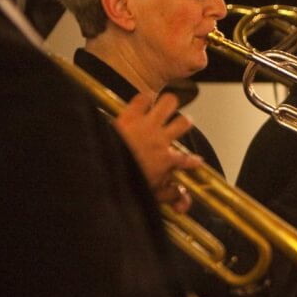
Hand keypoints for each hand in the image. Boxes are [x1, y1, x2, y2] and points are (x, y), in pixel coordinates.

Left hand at [114, 91, 199, 209]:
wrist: (101, 170)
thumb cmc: (124, 182)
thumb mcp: (152, 195)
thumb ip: (170, 196)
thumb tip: (181, 199)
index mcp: (166, 160)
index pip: (188, 159)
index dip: (194, 160)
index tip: (195, 161)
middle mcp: (161, 139)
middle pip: (183, 123)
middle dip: (184, 122)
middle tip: (181, 123)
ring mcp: (147, 124)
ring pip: (169, 102)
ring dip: (169, 104)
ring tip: (167, 105)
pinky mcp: (131, 114)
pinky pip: (142, 97)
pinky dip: (143, 99)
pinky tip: (143, 102)